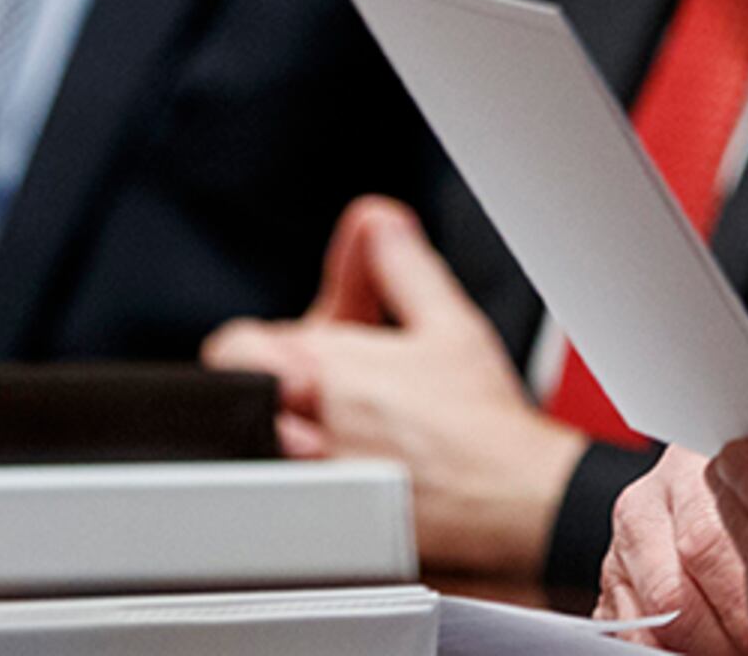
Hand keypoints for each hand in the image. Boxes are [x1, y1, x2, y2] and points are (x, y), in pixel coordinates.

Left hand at [200, 196, 584, 576]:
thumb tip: (380, 223)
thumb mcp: (449, 323)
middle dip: (270, 386)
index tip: (294, 353)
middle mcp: (301, 421)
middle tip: (319, 392)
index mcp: (322, 363)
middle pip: (238, 397)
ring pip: (259, 446)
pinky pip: (283, 497)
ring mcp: (307, 477)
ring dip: (284, 433)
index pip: (236, 345)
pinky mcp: (320, 524)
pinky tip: (349, 475)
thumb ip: (403, 266)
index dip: (261, 345)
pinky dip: (303, 482)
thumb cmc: (483, 425)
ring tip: (336, 437)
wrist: (511, 502)